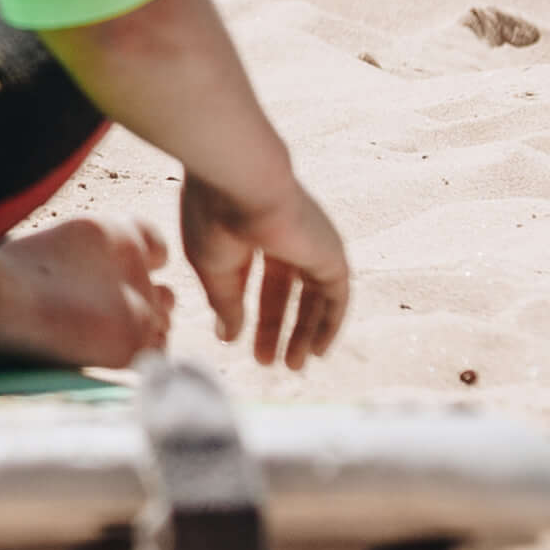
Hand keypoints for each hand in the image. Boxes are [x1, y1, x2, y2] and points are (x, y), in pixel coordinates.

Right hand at [177, 170, 350, 367]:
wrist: (242, 182)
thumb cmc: (215, 217)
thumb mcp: (212, 268)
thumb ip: (225, 303)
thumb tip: (229, 336)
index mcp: (247, 231)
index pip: (253, 278)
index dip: (246, 310)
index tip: (238, 340)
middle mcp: (281, 237)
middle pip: (283, 291)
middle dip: (275, 326)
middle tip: (266, 362)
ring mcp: (309, 244)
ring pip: (312, 296)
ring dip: (303, 332)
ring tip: (293, 366)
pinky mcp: (331, 254)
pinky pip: (337, 296)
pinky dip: (330, 324)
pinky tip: (319, 351)